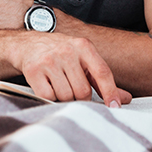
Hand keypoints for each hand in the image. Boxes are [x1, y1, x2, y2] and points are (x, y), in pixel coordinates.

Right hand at [0, 30, 132, 105]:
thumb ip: (102, 79)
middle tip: (72, 90)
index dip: (110, 92)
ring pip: (65, 96)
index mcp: (84, 46)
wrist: (27, 44)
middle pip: (83, 91)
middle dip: (80, 98)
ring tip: (58, 85)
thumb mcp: (83, 59)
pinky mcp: (33, 70)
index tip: (115, 107)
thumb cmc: (60, 54)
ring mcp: (49, 60)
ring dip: (64, 98)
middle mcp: (67, 51)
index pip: (102, 72)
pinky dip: (49, 97)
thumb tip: (124, 99)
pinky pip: (48, 97)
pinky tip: (47, 85)